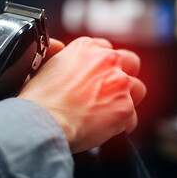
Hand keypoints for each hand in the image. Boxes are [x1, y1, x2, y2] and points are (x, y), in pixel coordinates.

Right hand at [19, 37, 146, 152]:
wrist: (42, 121)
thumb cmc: (39, 99)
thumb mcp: (44, 64)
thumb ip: (59, 55)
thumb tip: (58, 49)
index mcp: (87, 48)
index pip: (106, 49)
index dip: (103, 64)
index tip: (98, 75)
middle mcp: (107, 61)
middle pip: (130, 62)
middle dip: (124, 74)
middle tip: (111, 90)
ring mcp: (119, 84)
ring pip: (137, 89)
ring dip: (127, 99)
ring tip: (111, 111)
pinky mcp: (125, 108)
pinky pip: (132, 118)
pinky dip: (122, 125)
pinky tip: (108, 129)